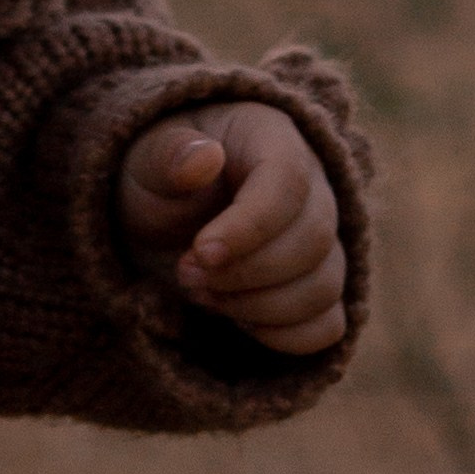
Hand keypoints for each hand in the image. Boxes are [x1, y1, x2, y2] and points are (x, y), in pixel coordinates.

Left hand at [115, 100, 346, 355]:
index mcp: (273, 138)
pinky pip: (327, 325)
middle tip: (186, 272)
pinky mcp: (316, 287)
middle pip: (313, 241)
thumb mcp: (147, 160)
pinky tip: (236, 318)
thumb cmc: (157, 178)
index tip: (201, 252)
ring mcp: (322, 241)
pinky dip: (282, 335)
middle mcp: (314, 188)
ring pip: (323, 287)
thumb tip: (204, 157)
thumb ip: (169, 157)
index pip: (289, 183)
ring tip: (202, 292)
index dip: (250, 227)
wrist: (161, 214)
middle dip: (244, 272)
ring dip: (257, 306)